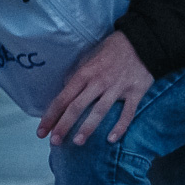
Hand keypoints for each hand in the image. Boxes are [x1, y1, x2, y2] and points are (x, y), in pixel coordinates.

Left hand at [37, 30, 151, 146]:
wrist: (143, 41)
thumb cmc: (112, 50)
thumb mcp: (88, 57)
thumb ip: (77, 75)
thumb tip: (64, 90)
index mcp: (84, 74)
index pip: (63, 98)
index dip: (51, 116)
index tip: (41, 131)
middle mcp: (98, 82)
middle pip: (77, 106)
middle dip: (64, 125)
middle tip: (54, 142)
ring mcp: (117, 88)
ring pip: (100, 111)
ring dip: (88, 127)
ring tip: (78, 142)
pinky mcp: (136, 92)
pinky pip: (128, 112)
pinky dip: (120, 126)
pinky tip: (111, 139)